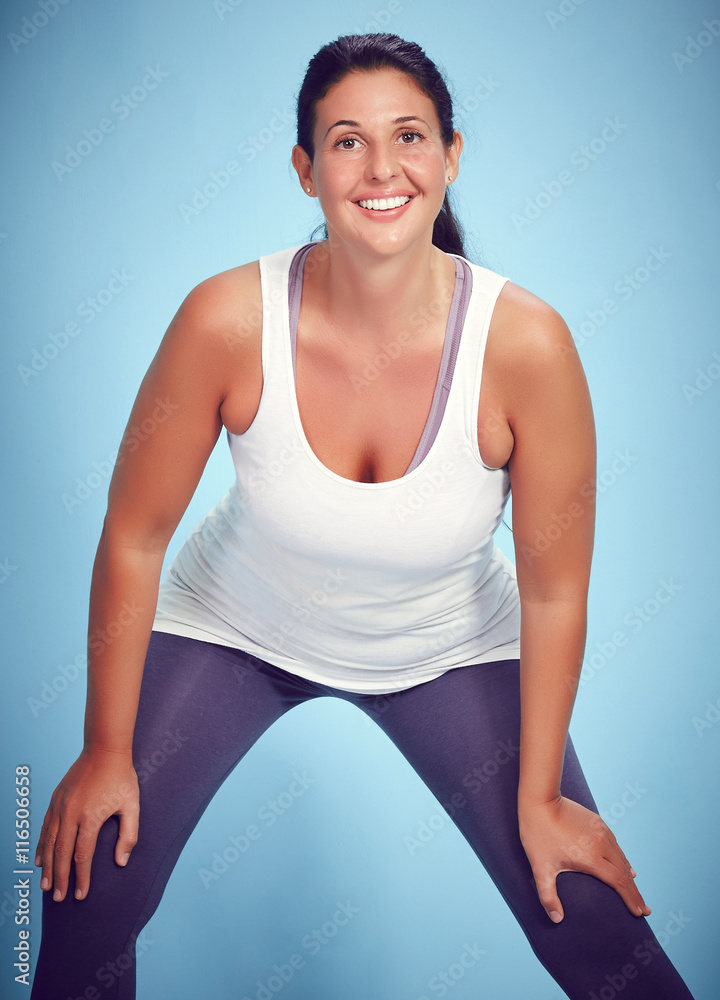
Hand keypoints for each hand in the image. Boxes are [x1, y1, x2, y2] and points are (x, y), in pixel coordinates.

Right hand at [34, 747, 138, 901]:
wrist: (104, 749)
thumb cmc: (121, 777)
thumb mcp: (132, 805)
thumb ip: (128, 835)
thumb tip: (121, 862)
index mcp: (91, 817)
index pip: (83, 855)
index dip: (80, 877)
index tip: (80, 894)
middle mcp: (71, 814)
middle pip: (62, 853)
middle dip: (60, 878)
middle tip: (58, 898)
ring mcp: (60, 806)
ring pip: (50, 843)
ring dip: (47, 866)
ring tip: (46, 885)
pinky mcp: (56, 800)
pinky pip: (45, 828)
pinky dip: (41, 846)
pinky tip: (40, 859)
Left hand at [517, 794, 650, 922]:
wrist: (540, 800)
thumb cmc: (538, 835)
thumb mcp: (540, 868)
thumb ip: (547, 895)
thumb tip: (556, 919)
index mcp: (591, 858)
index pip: (619, 883)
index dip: (630, 899)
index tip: (640, 913)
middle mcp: (602, 845)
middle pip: (624, 873)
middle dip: (635, 893)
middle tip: (645, 909)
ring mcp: (601, 831)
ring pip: (621, 857)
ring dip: (629, 875)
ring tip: (635, 889)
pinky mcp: (598, 822)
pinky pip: (615, 844)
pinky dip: (622, 858)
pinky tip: (624, 864)